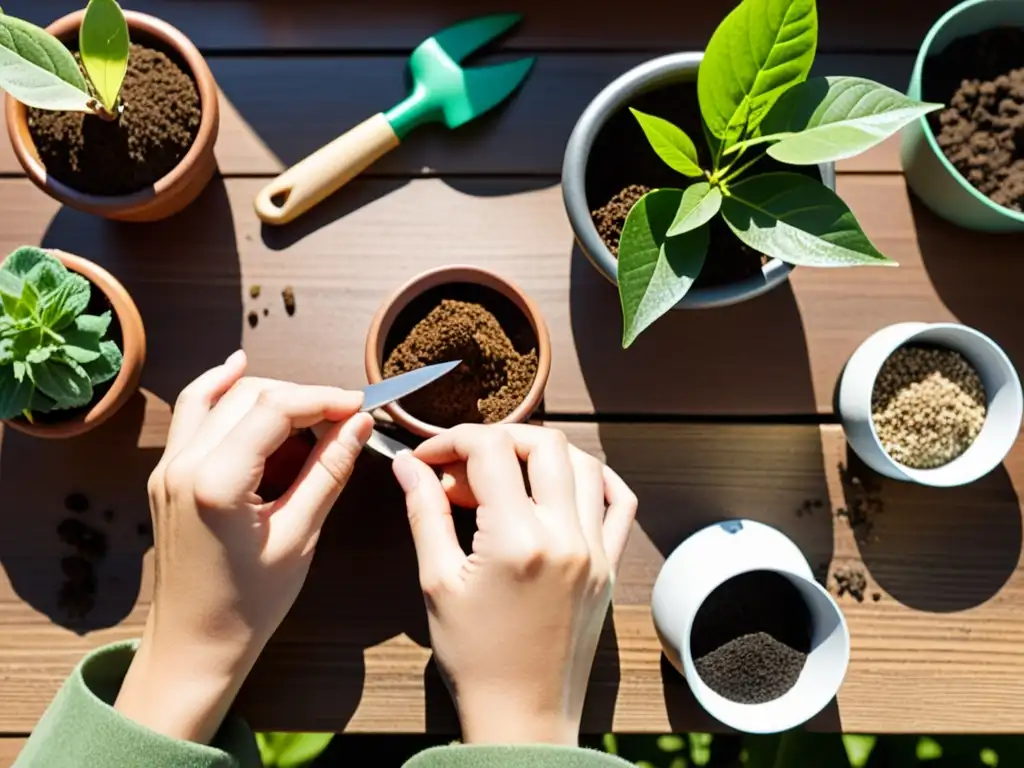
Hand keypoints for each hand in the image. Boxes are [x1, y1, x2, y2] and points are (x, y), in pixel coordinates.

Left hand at [115, 351, 373, 742]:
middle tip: (343, 416)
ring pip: (219, 396)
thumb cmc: (249, 604)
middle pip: (249, 395)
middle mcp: (182, 465)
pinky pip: (192, 412)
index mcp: (216, 483)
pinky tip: (238, 368)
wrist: (193, 645)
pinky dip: (217, 389)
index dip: (323, 398)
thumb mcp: (299, 537)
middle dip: (301, 396)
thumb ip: (328, 471)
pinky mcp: (166, 473)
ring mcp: (168, 466)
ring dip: (268, 393)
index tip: (360, 406)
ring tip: (310, 413)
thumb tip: (358, 423)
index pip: (274, 408)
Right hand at [392, 424, 637, 744]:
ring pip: (584, 463)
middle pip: (543, 443)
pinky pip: (619, 503)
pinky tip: (564, 485)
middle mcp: (565, 536)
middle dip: (498, 439)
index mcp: (518, 540)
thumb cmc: (475, 658)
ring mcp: (595, 550)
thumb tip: (409, 466)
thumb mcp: (438, 582)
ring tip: (507, 476)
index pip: (490, 450)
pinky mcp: (609, 565)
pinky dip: (595, 479)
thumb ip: (425, 513)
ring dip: (542, 454)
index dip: (452, 441)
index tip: (430, 458)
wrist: (522, 716)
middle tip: (466, 466)